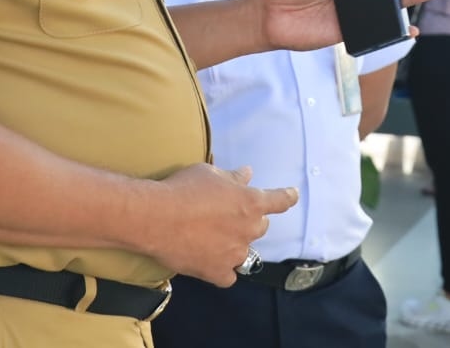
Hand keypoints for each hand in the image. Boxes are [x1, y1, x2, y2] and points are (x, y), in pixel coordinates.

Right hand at [146, 164, 297, 286]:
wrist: (156, 217)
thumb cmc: (183, 189)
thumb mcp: (210, 174)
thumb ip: (232, 177)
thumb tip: (247, 173)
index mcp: (251, 202)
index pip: (279, 200)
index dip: (287, 197)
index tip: (293, 195)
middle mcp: (248, 228)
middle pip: (261, 227)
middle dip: (250, 221)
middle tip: (229, 216)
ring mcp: (235, 253)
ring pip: (244, 252)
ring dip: (235, 245)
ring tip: (214, 238)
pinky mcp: (218, 271)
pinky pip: (229, 276)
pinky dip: (223, 270)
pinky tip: (211, 262)